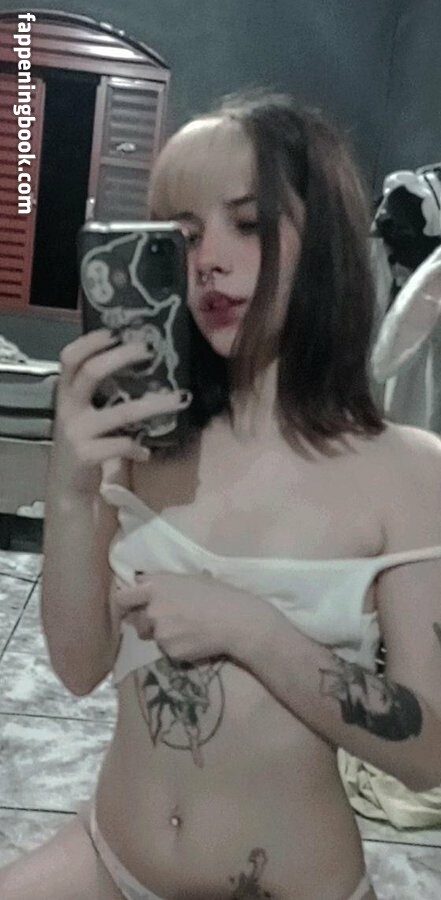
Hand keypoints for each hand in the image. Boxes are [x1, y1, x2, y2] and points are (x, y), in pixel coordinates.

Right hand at [53, 329, 191, 493]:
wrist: (67, 487)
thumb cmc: (84, 444)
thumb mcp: (84, 415)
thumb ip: (99, 394)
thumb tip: (136, 364)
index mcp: (67, 395)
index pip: (70, 359)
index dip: (90, 342)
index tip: (116, 332)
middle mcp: (68, 409)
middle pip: (91, 373)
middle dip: (122, 357)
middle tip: (149, 350)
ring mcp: (77, 432)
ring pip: (121, 412)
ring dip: (155, 405)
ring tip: (179, 400)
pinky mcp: (87, 455)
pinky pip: (122, 445)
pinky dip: (138, 448)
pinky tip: (146, 453)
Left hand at [113, 570, 275, 663]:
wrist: (237, 621)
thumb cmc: (218, 593)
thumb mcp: (188, 578)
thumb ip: (162, 583)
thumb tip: (142, 583)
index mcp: (155, 586)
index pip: (122, 597)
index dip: (127, 602)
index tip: (133, 605)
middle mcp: (152, 609)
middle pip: (136, 619)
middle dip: (147, 620)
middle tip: (169, 619)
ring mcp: (160, 632)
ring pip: (153, 636)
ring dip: (164, 634)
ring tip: (189, 629)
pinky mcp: (170, 652)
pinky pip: (168, 650)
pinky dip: (178, 647)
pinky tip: (195, 640)